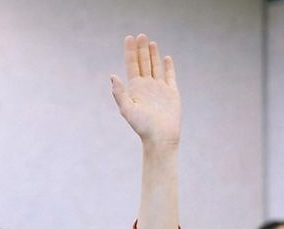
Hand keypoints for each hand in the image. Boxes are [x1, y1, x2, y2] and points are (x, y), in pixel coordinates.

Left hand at [111, 34, 180, 148]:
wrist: (160, 137)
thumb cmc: (142, 127)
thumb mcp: (127, 109)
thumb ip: (119, 93)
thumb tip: (112, 76)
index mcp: (135, 89)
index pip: (131, 65)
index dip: (130, 51)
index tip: (129, 38)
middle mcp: (146, 86)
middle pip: (143, 63)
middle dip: (141, 49)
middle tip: (140, 35)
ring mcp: (159, 88)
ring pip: (155, 66)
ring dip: (153, 54)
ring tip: (150, 42)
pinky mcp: (171, 92)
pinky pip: (169, 76)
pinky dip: (168, 66)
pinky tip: (166, 57)